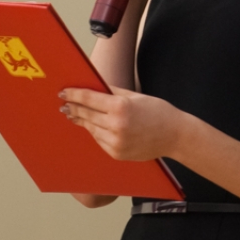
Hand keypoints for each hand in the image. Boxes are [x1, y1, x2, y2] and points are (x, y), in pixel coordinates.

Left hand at [59, 86, 185, 161]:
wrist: (175, 136)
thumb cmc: (157, 112)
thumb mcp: (135, 96)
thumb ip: (111, 92)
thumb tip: (93, 87)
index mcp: (121, 107)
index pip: (89, 99)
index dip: (74, 95)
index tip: (64, 92)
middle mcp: (116, 126)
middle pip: (86, 115)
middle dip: (73, 108)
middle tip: (64, 104)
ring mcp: (116, 142)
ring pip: (91, 128)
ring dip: (81, 120)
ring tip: (73, 114)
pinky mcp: (117, 153)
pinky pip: (99, 140)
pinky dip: (94, 132)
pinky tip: (90, 126)